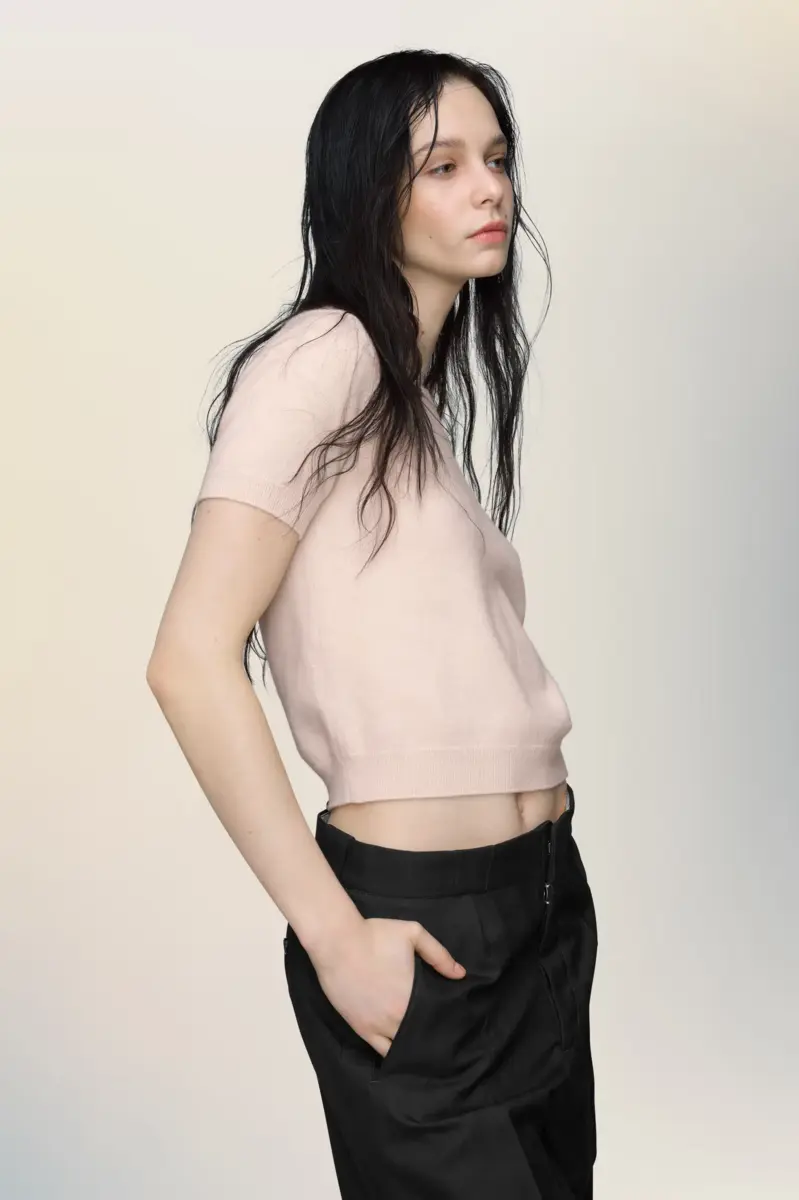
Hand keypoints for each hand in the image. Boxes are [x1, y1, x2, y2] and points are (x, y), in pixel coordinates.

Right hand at [309, 917, 465, 1057]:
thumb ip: (438, 954)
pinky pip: (380, 1050)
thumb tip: (460, 974)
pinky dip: (392, 1052)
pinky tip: (400, 1051)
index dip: (444, 1023)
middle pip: (420, 1036)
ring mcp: (377, 1026)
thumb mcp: (413, 934)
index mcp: (412, 998)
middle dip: (430, 1036)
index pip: (435, 1020)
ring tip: (421, 1043)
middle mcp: (397, 1018)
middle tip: (439, 1034)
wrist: (337, 941)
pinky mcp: (360, 1028)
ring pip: (401, 1047)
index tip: (453, 1023)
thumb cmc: (375, 935)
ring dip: (412, 1046)